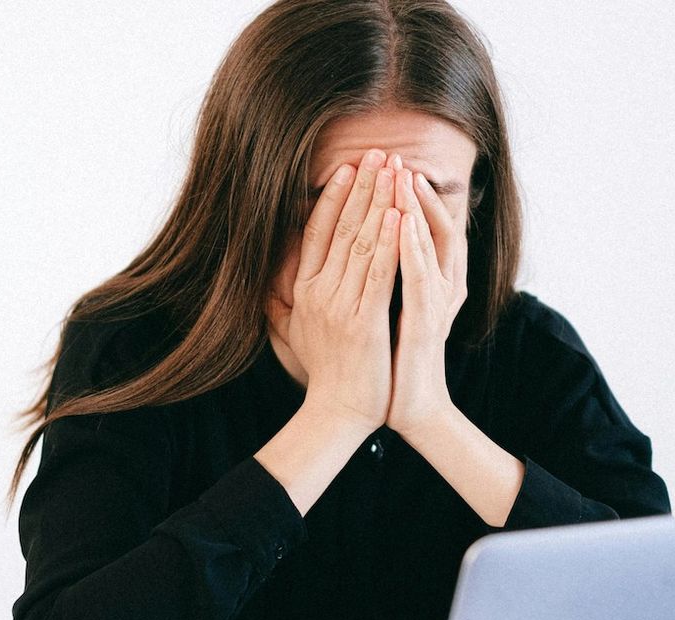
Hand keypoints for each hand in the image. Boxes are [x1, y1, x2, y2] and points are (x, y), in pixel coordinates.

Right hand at [266, 148, 400, 432]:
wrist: (336, 411)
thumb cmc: (324, 372)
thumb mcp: (297, 331)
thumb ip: (287, 302)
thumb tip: (275, 282)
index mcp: (303, 290)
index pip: (317, 233)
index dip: (333, 198)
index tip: (348, 168)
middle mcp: (317, 292)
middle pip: (341, 228)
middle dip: (362, 186)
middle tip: (378, 152)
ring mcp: (339, 305)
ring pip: (361, 242)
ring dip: (379, 202)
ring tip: (393, 169)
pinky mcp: (363, 321)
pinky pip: (378, 273)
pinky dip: (388, 241)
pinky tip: (398, 214)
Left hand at [384, 155, 468, 437]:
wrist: (406, 406)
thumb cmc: (386, 362)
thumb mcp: (373, 314)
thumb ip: (365, 284)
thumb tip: (334, 258)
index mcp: (418, 281)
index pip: (407, 228)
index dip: (392, 198)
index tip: (371, 168)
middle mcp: (434, 285)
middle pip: (422, 226)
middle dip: (404, 190)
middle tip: (390, 156)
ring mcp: (435, 302)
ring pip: (428, 244)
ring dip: (413, 208)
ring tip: (399, 175)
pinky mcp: (429, 321)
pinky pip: (421, 277)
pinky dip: (412, 247)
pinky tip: (401, 222)